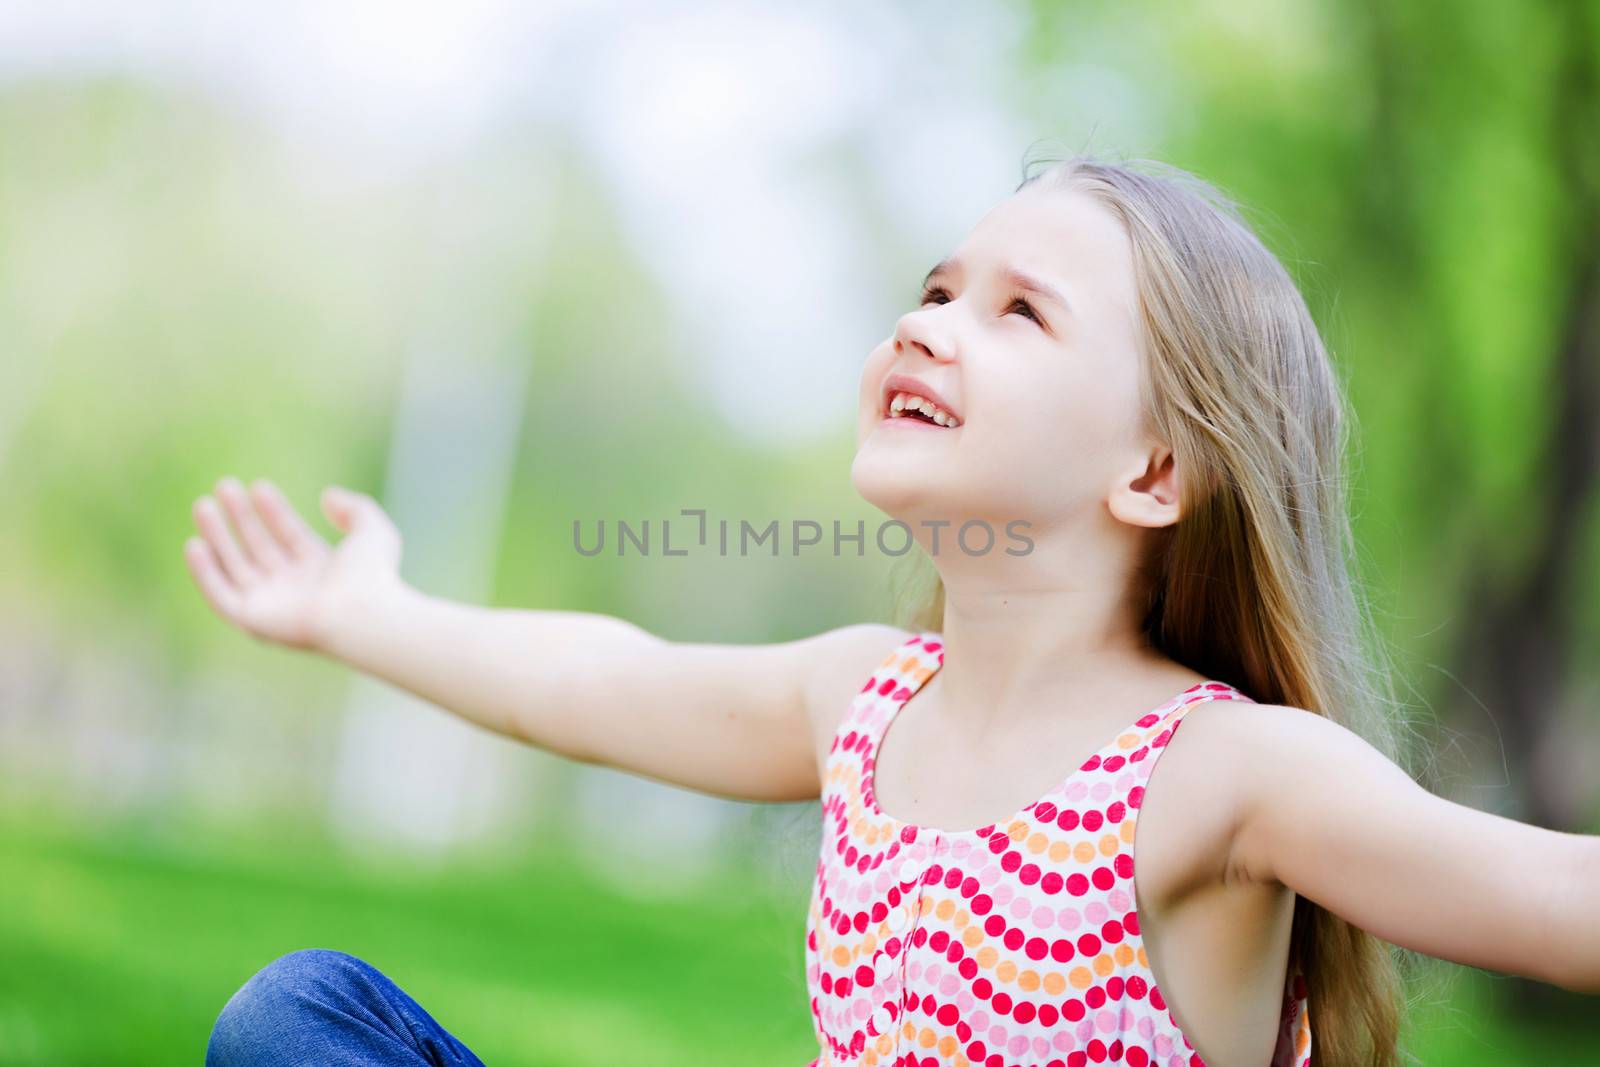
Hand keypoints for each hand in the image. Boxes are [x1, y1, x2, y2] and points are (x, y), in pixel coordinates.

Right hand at [184, 476, 403, 651]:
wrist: (361, 613)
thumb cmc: (371, 573)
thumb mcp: (371, 529)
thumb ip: (354, 507)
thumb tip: (327, 495)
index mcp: (321, 568)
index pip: (288, 534)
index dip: (273, 510)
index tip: (258, 486)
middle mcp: (294, 587)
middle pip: (258, 547)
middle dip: (240, 518)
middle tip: (224, 486)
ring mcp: (273, 604)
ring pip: (236, 566)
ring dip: (217, 537)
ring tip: (203, 505)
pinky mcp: (254, 621)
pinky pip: (221, 596)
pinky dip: (206, 573)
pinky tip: (194, 544)